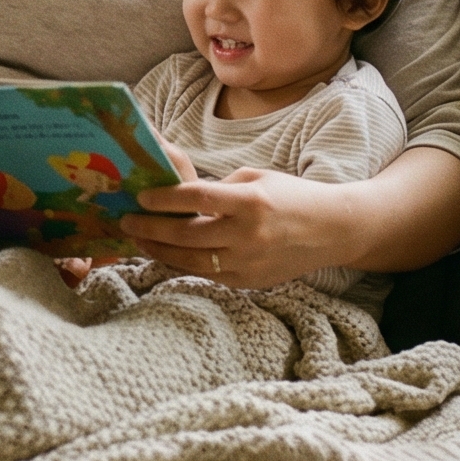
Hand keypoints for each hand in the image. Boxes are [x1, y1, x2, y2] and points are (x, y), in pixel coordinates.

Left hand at [121, 153, 357, 290]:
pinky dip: (183, 265)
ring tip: (138, 240)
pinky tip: (165, 254)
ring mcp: (249, 263)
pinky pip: (207, 275)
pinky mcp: (249, 282)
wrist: (332, 230)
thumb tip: (177, 192)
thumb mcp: (256, 178)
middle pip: (187, 235)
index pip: (198, 199)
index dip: (165, 199)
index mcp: (251, 201)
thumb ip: (218, 188)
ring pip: (191, 262)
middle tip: (127, 221)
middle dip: (151, 229)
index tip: (140, 197)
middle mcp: (249, 235)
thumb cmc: (291, 196)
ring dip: (160, 251)